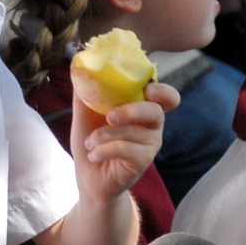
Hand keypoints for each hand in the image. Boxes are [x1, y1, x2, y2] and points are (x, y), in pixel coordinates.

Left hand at [71, 82, 179, 197]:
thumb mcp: (84, 114)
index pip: (165, 96)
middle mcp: (151, 124)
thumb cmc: (91, 140)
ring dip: (104, 135)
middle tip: (109, 116)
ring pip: (133, 132)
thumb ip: (86, 91)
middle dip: (131, 111)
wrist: (88, 177)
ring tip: (90, 142)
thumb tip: (80, 66)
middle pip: (156, 111)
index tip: (147, 88)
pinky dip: (104, 150)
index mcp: (141, 107)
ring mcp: (150, 144)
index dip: (162, 90)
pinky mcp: (143, 162)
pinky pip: (126, 150)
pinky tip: (94, 155)